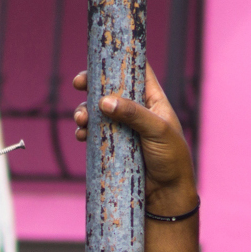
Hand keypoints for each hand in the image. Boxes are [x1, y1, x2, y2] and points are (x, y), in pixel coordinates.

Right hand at [73, 65, 197, 217]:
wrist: (167, 194)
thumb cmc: (172, 159)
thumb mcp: (157, 131)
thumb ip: (133, 114)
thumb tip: (104, 101)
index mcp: (153, 100)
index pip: (137, 71)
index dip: (119, 60)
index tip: (99, 57)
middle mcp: (138, 110)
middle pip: (111, 88)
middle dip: (92, 85)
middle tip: (78, 84)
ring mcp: (125, 128)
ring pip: (99, 111)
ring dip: (85, 111)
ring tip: (81, 119)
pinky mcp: (115, 145)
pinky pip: (95, 132)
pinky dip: (86, 131)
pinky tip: (82, 135)